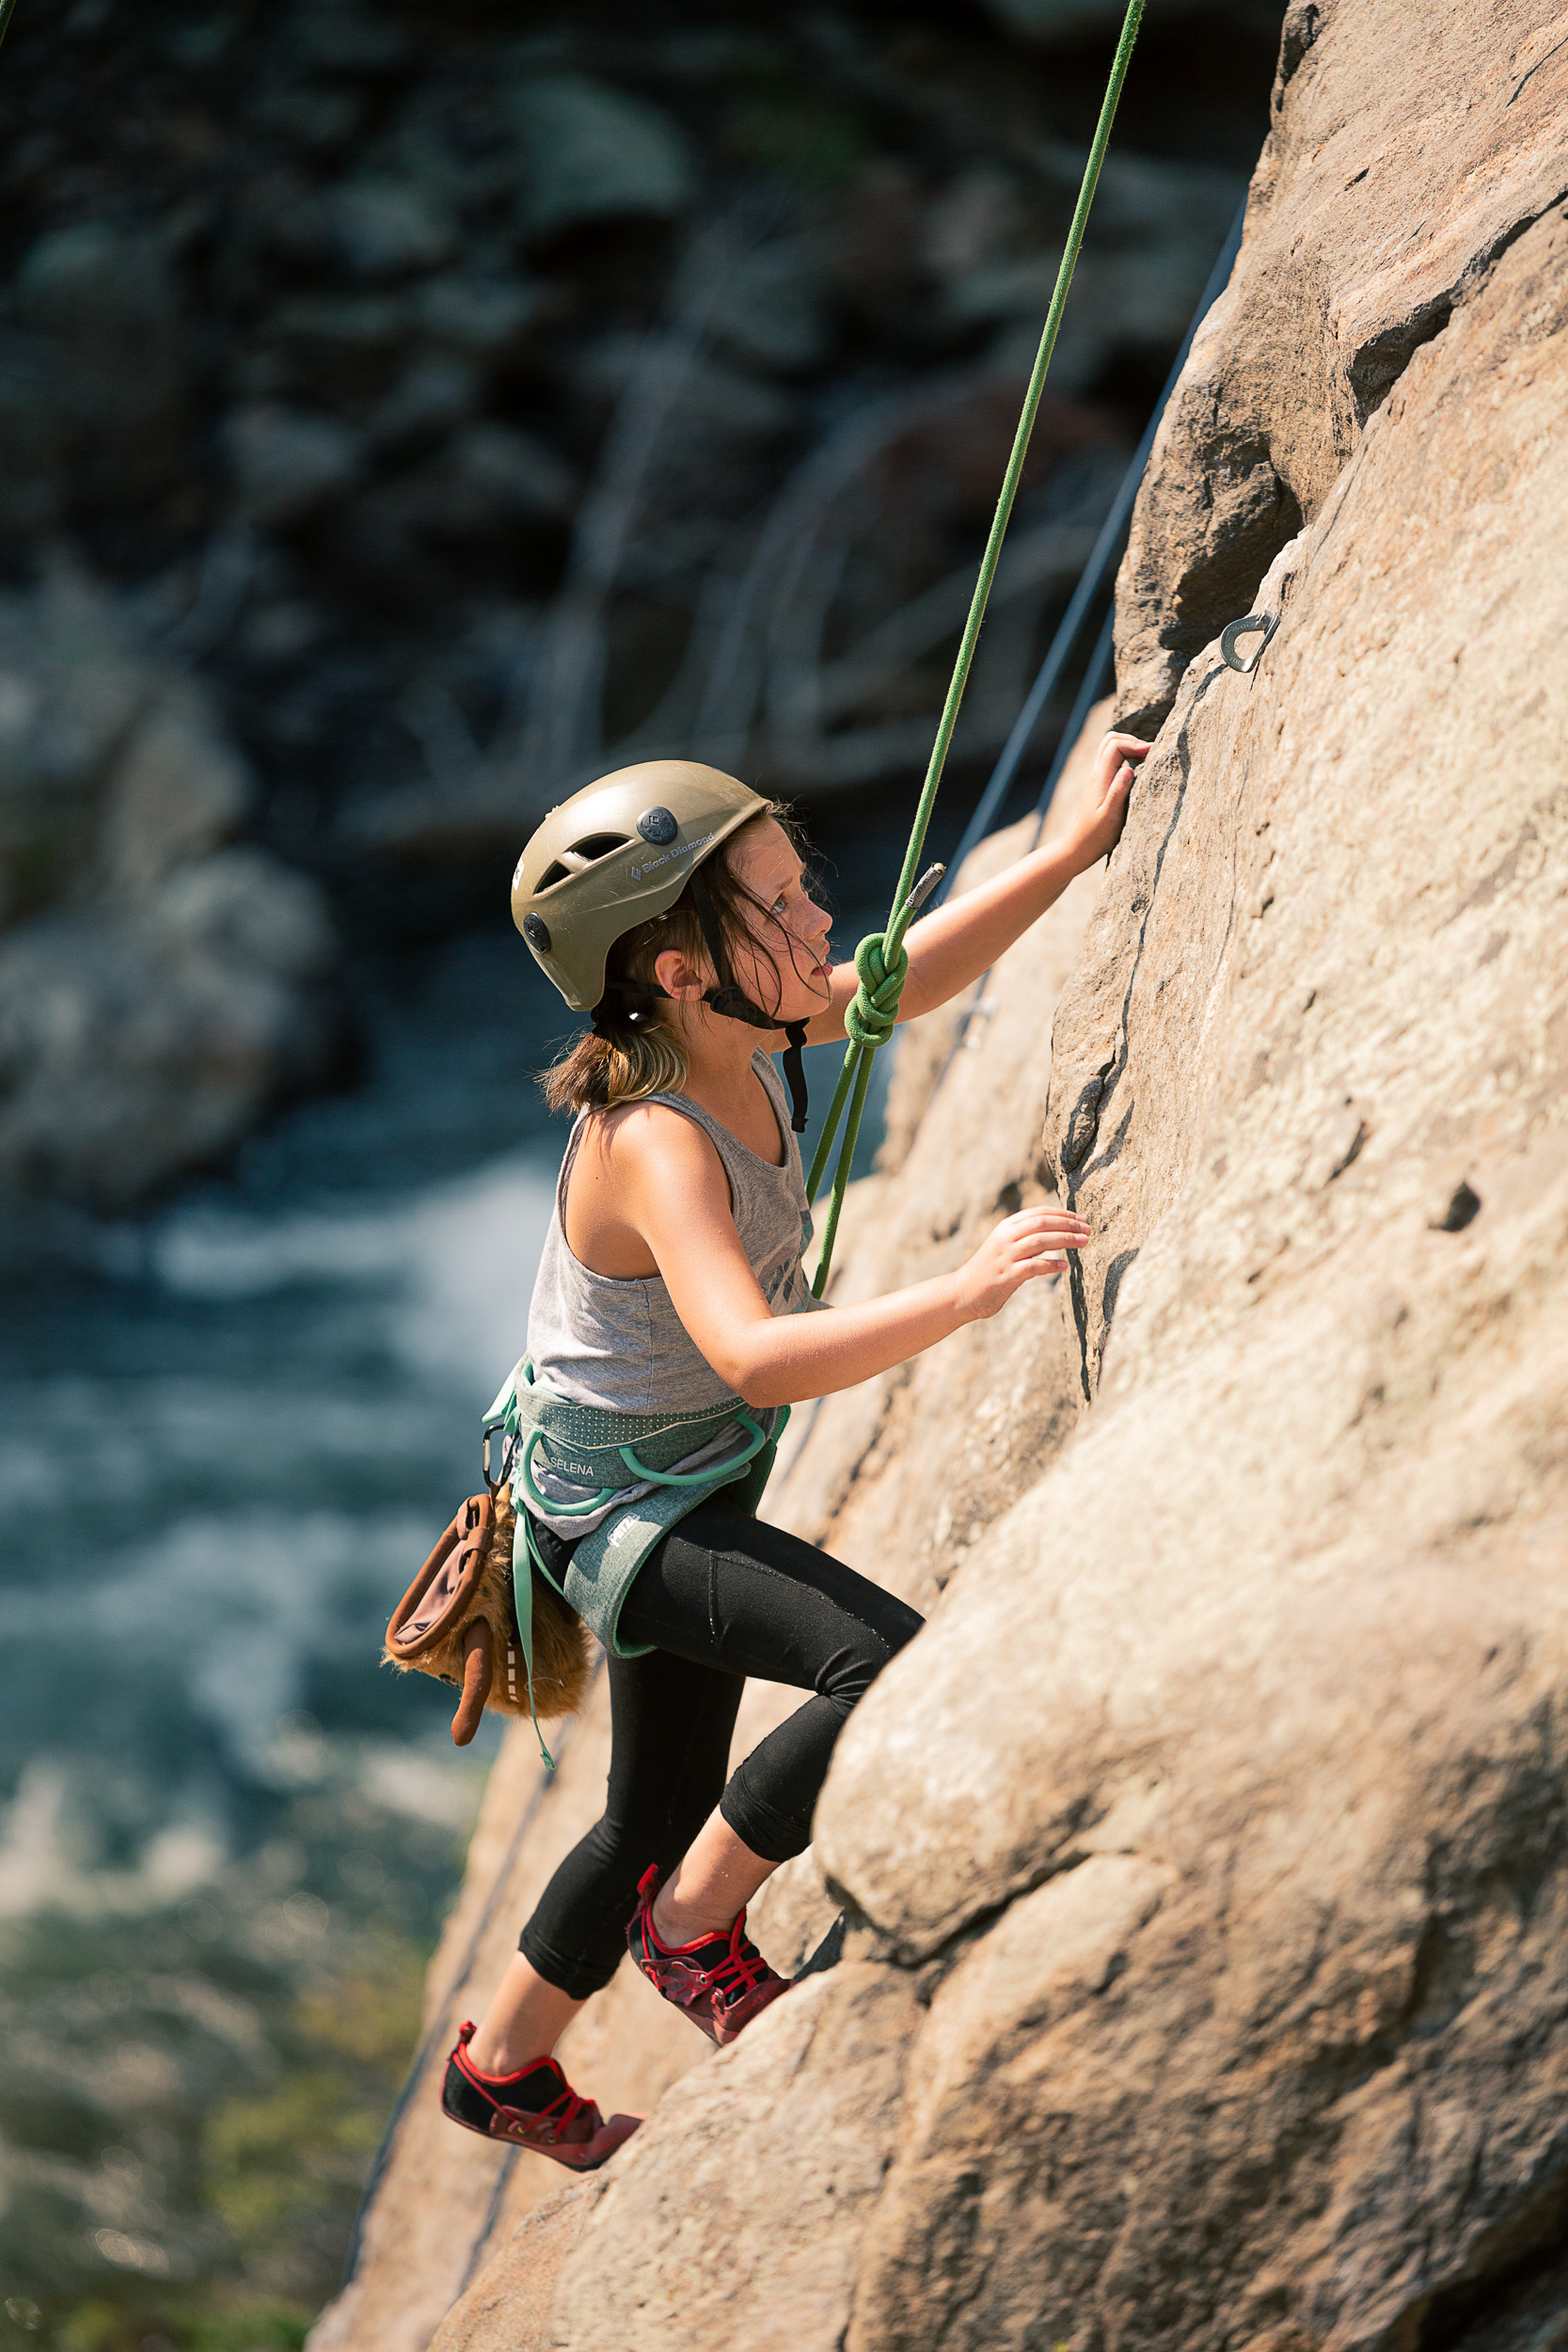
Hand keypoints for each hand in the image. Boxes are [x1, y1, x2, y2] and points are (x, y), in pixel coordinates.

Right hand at [953, 1207, 1090, 1320]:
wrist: (963, 1291)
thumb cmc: (989, 1270)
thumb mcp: (1004, 1246)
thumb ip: (1025, 1237)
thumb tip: (1056, 1231)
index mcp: (1006, 1227)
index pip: (1038, 1212)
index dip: (1062, 1213)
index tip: (1081, 1219)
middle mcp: (1006, 1237)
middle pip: (1042, 1223)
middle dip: (1068, 1224)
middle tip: (1088, 1229)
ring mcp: (1006, 1256)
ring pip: (1041, 1241)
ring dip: (1066, 1240)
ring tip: (1084, 1242)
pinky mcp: (1007, 1275)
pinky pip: (1034, 1266)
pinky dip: (1051, 1265)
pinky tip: (1065, 1267)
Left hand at [1065, 731, 1149, 870]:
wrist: (1080, 846)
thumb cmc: (1097, 836)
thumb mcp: (1111, 816)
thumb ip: (1119, 792)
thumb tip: (1129, 769)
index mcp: (1101, 779)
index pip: (1115, 745)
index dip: (1135, 744)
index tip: (1152, 753)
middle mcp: (1097, 774)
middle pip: (1111, 739)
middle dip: (1132, 740)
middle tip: (1150, 753)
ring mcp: (1097, 778)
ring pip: (1110, 747)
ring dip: (1128, 746)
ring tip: (1146, 758)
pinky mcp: (1100, 784)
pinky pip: (1112, 759)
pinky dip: (1125, 756)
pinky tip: (1137, 769)